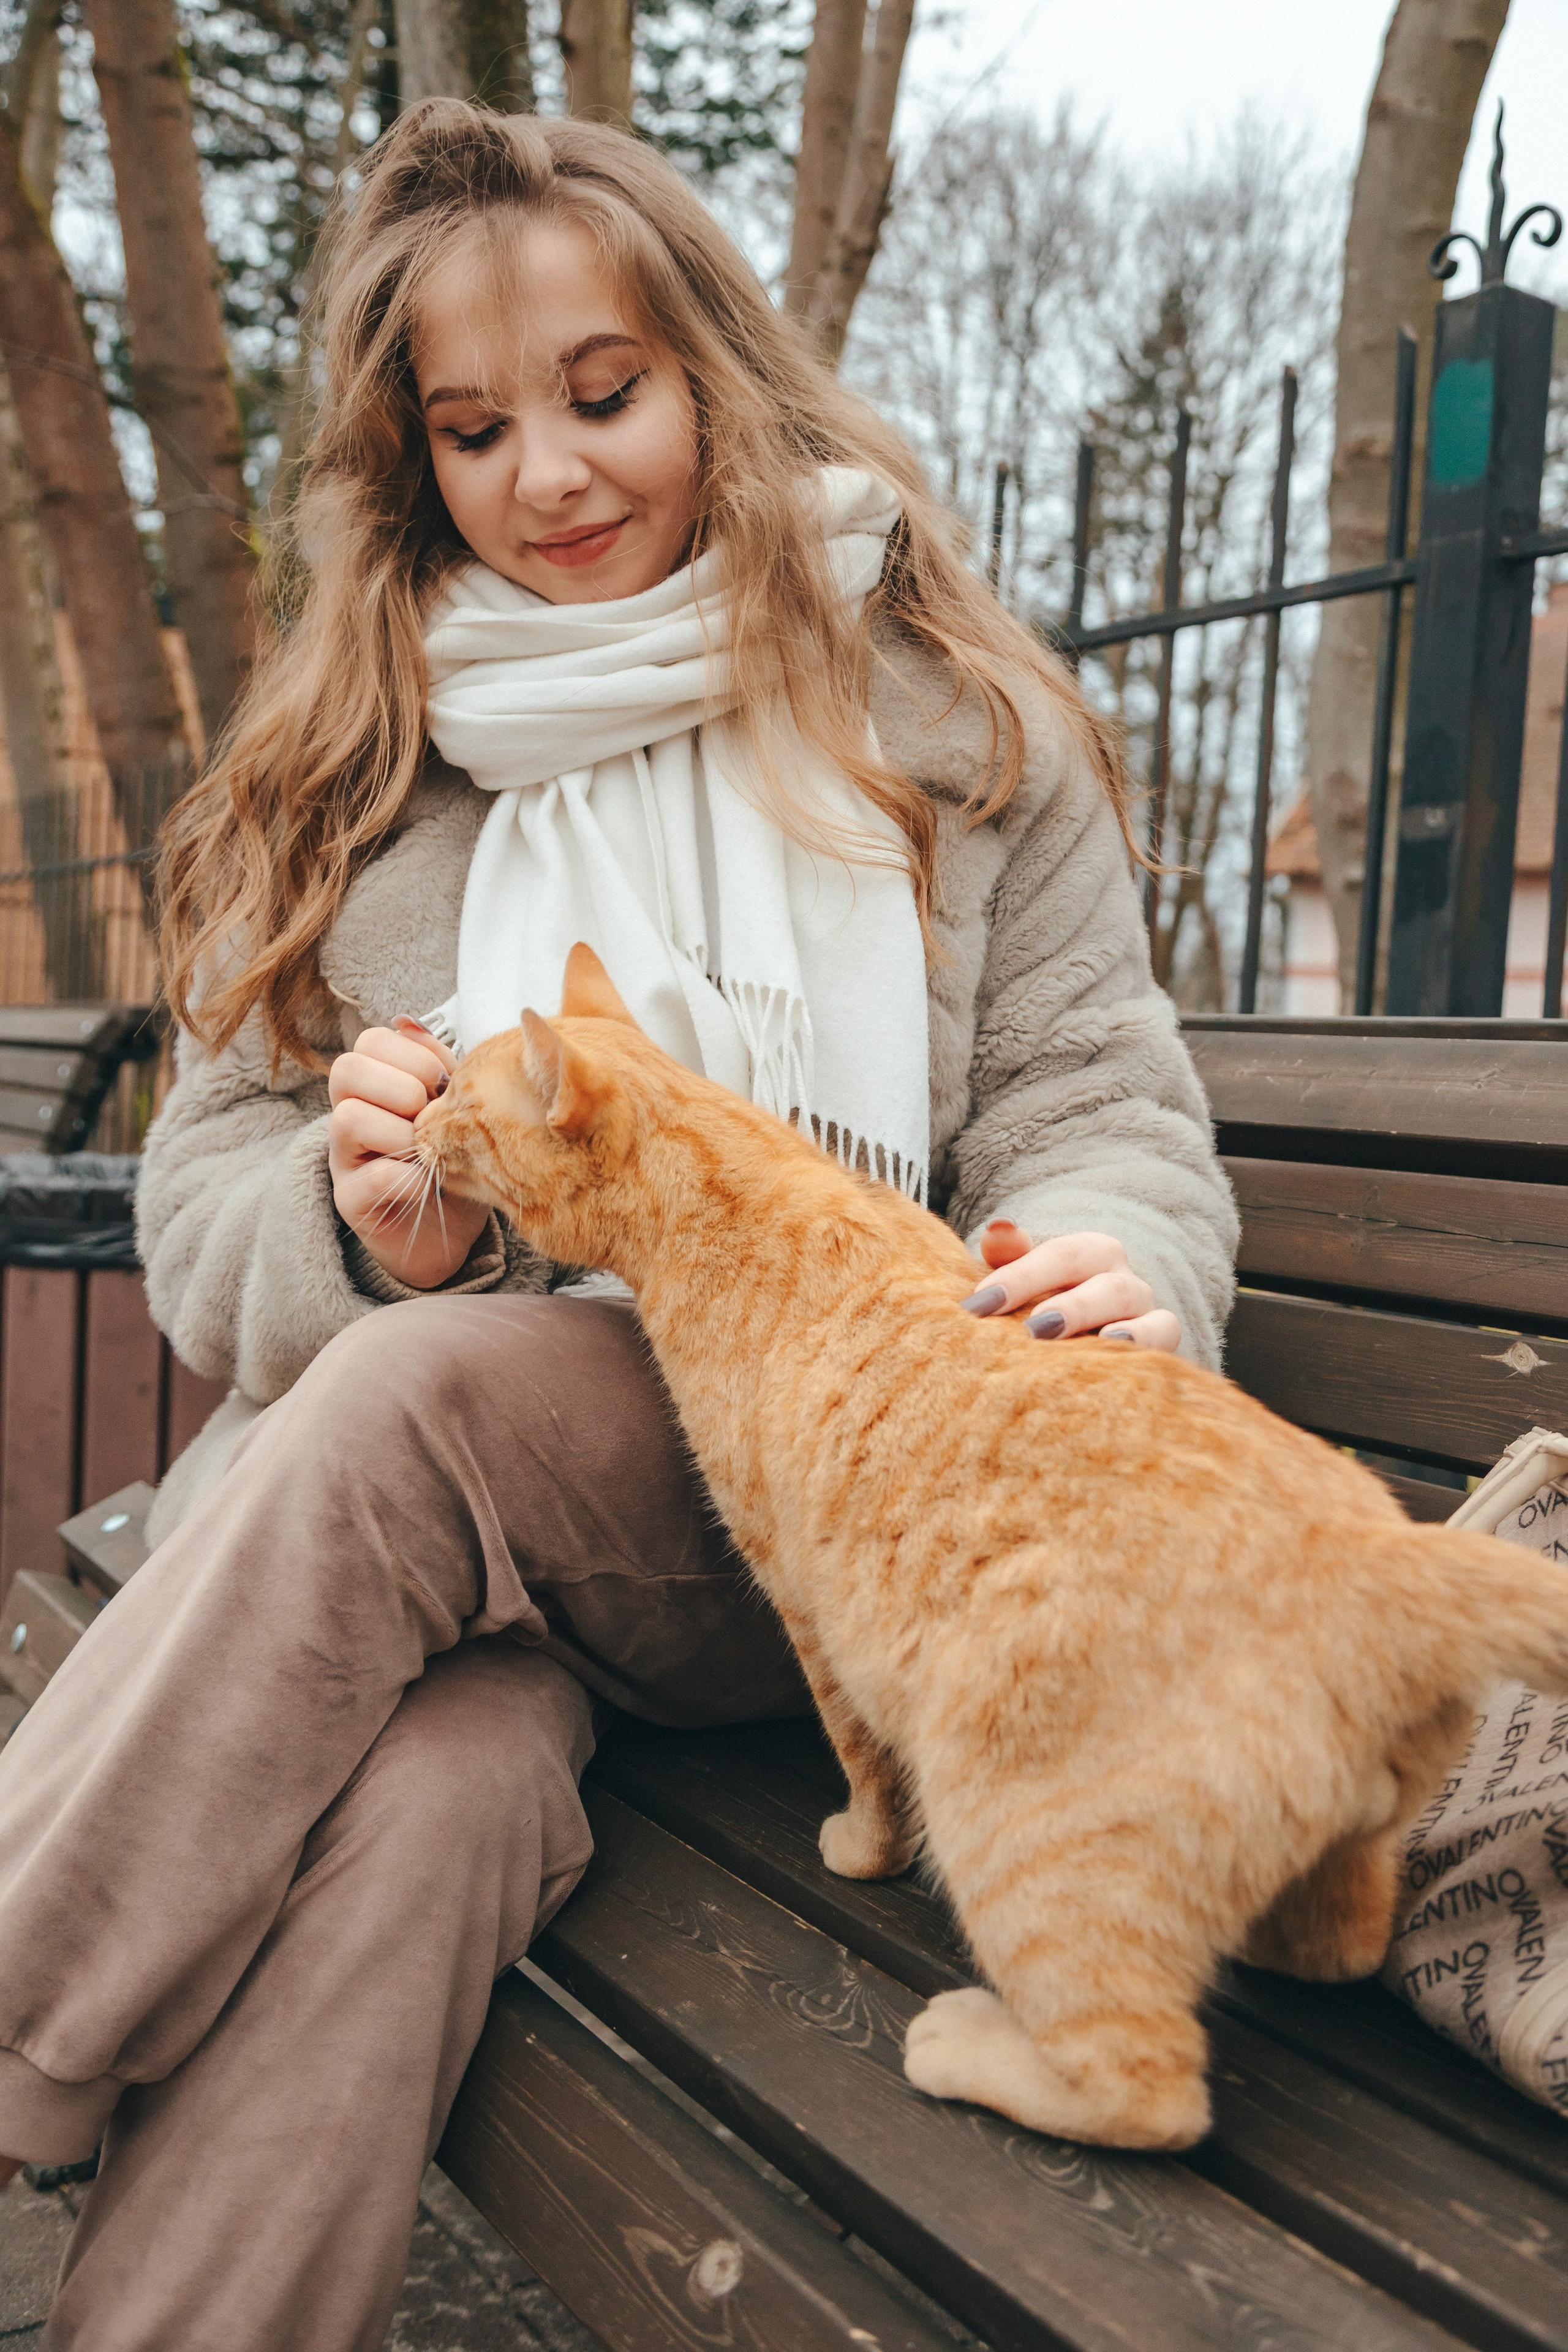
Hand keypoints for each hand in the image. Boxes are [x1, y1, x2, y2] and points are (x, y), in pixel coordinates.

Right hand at [327, 1020, 489, 1289]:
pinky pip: (374, 1176)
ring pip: (348, 1118)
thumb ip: (438, 1065)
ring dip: (401, 1132)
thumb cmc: (452, 1160)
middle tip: (430, 1117)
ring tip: (427, 1151)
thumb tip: (410, 1022)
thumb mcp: (453, 1106)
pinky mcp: (351, 1201)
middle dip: (403, 1088)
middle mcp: (347, 1114)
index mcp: (373, 1084)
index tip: (443, 1085)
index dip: (413, 1056)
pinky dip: (410, 1178)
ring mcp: (343, 1159)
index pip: (370, 1040)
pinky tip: (429, 1184)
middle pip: (347, 1069)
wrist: (450, 1232)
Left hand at [960, 1225, 1180, 1350]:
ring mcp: (1145, 1311)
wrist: (1081, 1338)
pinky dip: (1145, 1344)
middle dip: (1069, 1307)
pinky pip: (1164, 1338)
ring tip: (1087, 1344)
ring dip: (1116, 1328)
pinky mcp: (1162, 1344)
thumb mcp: (1022, 1276)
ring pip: (1139, 1308)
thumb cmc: (1040, 1302)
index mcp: (1089, 1253)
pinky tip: (1116, 1355)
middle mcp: (1121, 1278)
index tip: (977, 1306)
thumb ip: (1008, 1254)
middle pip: (1104, 1284)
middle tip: (1031, 1331)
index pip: (1059, 1256)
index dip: (1019, 1278)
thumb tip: (998, 1229)